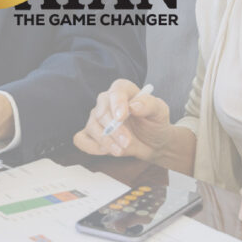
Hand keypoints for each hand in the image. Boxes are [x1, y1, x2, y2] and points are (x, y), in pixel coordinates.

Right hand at [72, 79, 194, 171]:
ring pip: (91, 127)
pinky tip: (106, 151)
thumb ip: (149, 105)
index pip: (116, 91)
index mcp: (123, 90)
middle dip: (114, 130)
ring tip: (121, 150)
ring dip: (106, 141)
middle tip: (127, 142)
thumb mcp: (160, 112)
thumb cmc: (155, 123)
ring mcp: (97, 118)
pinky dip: (91, 147)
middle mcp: (107, 101)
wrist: (153, 142)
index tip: (122, 117)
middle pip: (101, 112)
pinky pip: (81, 139)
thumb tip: (134, 106)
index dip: (117, 103)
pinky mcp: (92, 134)